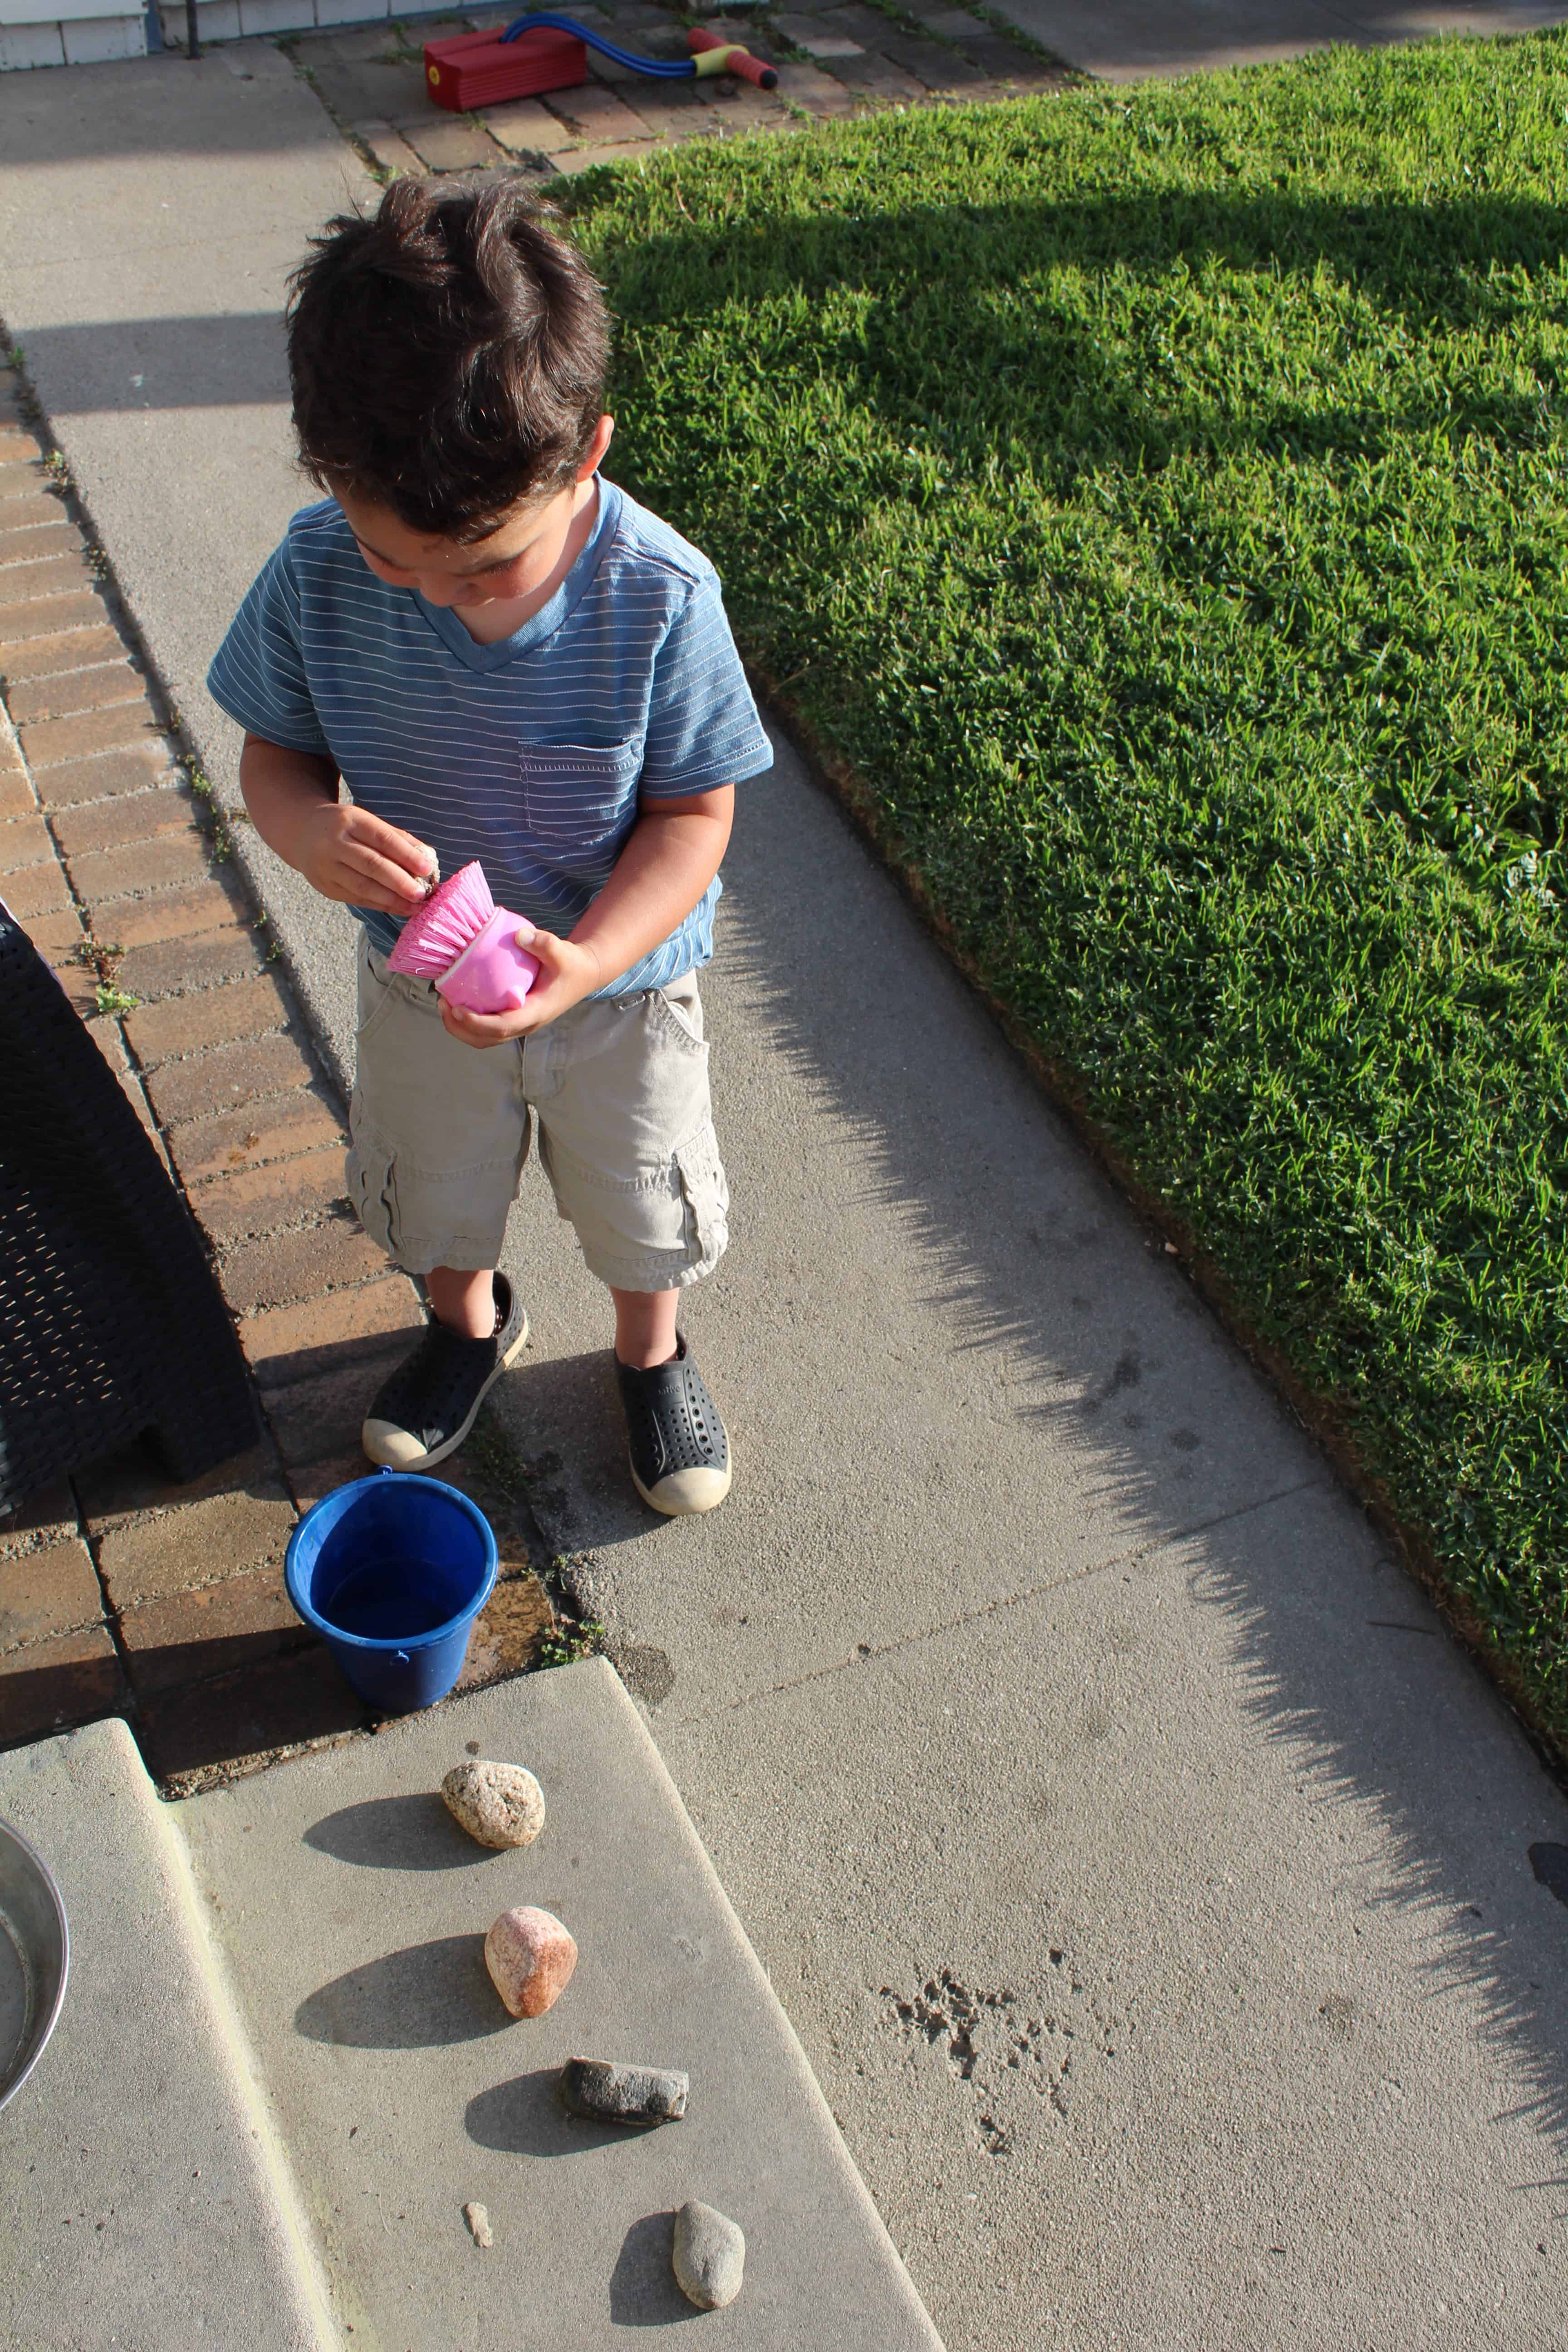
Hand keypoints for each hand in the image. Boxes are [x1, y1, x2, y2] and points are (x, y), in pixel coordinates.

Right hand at [283, 799, 436, 916]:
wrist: (300, 832)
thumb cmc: (345, 827)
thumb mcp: (365, 821)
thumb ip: (396, 837)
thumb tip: (428, 857)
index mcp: (350, 821)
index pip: (382, 839)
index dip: (406, 854)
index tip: (427, 868)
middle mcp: (334, 843)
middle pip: (371, 865)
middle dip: (399, 882)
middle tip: (422, 894)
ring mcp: (326, 867)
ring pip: (363, 886)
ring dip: (392, 899)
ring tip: (416, 907)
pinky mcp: (325, 886)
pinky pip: (356, 898)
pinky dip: (381, 905)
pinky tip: (400, 908)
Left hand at [439, 927, 605, 1049]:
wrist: (581, 975)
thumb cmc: (571, 964)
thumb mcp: (562, 951)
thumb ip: (544, 943)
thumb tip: (519, 935)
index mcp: (536, 1012)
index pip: (503, 1027)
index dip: (477, 1023)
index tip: (457, 1008)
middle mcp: (526, 1024)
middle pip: (487, 1039)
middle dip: (460, 1028)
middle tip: (443, 1003)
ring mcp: (519, 1025)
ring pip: (484, 1039)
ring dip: (460, 1028)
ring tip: (444, 1005)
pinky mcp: (513, 1019)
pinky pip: (486, 1029)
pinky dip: (468, 1022)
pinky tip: (457, 1002)